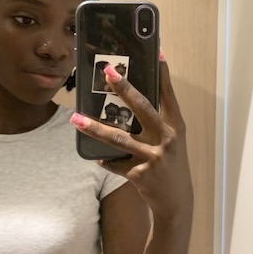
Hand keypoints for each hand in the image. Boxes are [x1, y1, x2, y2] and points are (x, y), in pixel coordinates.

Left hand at [71, 56, 192, 223]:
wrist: (176, 201)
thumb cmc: (171, 163)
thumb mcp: (172, 140)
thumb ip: (158, 120)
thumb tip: (132, 97)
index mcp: (176, 126)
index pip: (169, 95)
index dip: (163, 73)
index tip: (156, 52)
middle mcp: (167, 138)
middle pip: (143, 107)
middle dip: (124, 88)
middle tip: (107, 72)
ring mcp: (153, 156)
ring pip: (119, 138)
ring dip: (94, 128)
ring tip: (75, 119)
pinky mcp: (140, 174)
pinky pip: (115, 163)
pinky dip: (105, 160)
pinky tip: (96, 157)